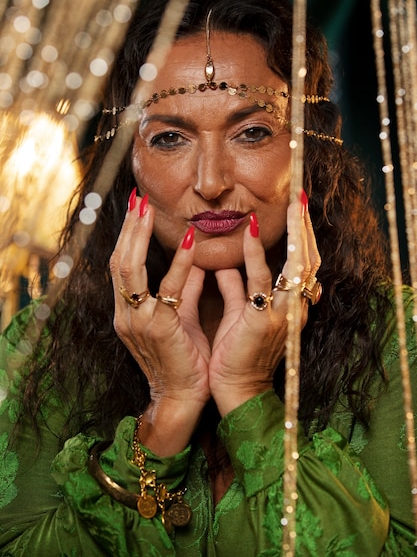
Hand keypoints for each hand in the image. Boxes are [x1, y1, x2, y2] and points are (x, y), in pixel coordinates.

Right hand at [109, 192, 209, 453]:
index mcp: (129, 310)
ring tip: (147, 208)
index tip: (138, 210)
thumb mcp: (181, 317)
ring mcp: (137, 320)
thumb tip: (196, 261)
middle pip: (119, 261)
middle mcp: (125, 313)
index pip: (122, 266)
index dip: (129, 237)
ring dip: (139, 236)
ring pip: (129, 269)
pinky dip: (178, 262)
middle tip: (138, 198)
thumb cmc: (184, 358)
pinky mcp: (157, 327)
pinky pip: (166, 289)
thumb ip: (185, 289)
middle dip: (128, 228)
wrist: (183, 398)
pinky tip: (189, 240)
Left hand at [209, 196, 320, 415]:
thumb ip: (235, 289)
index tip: (296, 210)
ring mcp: (283, 314)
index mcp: (289, 306)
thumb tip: (227, 267)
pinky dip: (256, 255)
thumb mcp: (238, 314)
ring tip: (293, 204)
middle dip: (306, 228)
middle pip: (309, 259)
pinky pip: (261, 282)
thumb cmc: (236, 353)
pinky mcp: (263, 321)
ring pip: (297, 265)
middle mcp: (294, 308)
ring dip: (295, 232)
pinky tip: (251, 232)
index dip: (302, 237)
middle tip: (301, 197)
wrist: (236, 390)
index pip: (302, 264)